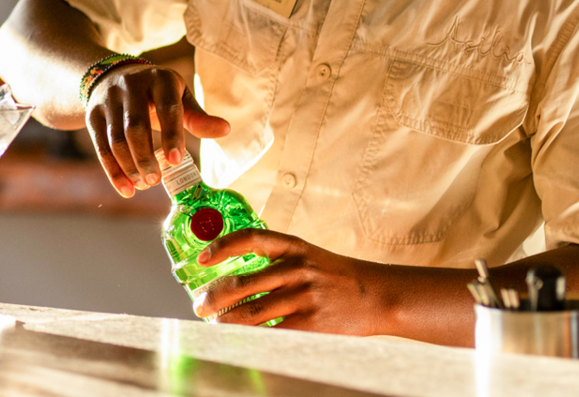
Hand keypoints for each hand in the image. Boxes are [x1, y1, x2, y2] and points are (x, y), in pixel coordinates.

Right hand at [83, 62, 228, 197]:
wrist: (111, 76)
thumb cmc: (155, 93)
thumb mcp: (178, 96)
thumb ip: (197, 116)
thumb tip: (225, 130)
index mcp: (159, 79)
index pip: (167, 108)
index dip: (172, 135)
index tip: (177, 162)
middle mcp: (130, 86)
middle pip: (135, 127)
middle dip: (145, 157)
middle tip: (156, 181)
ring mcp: (108, 100)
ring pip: (115, 139)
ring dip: (129, 167)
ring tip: (144, 184)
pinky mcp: (92, 115)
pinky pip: (100, 146)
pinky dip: (113, 171)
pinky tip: (126, 189)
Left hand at [192, 229, 394, 333]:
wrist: (377, 295)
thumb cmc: (334, 276)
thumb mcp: (308, 256)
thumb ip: (275, 260)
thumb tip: (232, 276)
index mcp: (294, 246)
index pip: (250, 239)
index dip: (221, 247)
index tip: (202, 258)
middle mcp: (297, 268)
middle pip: (242, 283)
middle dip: (214, 297)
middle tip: (200, 305)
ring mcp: (305, 296)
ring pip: (252, 312)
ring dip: (226, 321)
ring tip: (214, 324)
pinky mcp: (312, 323)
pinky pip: (272, 333)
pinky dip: (252, 337)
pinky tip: (241, 339)